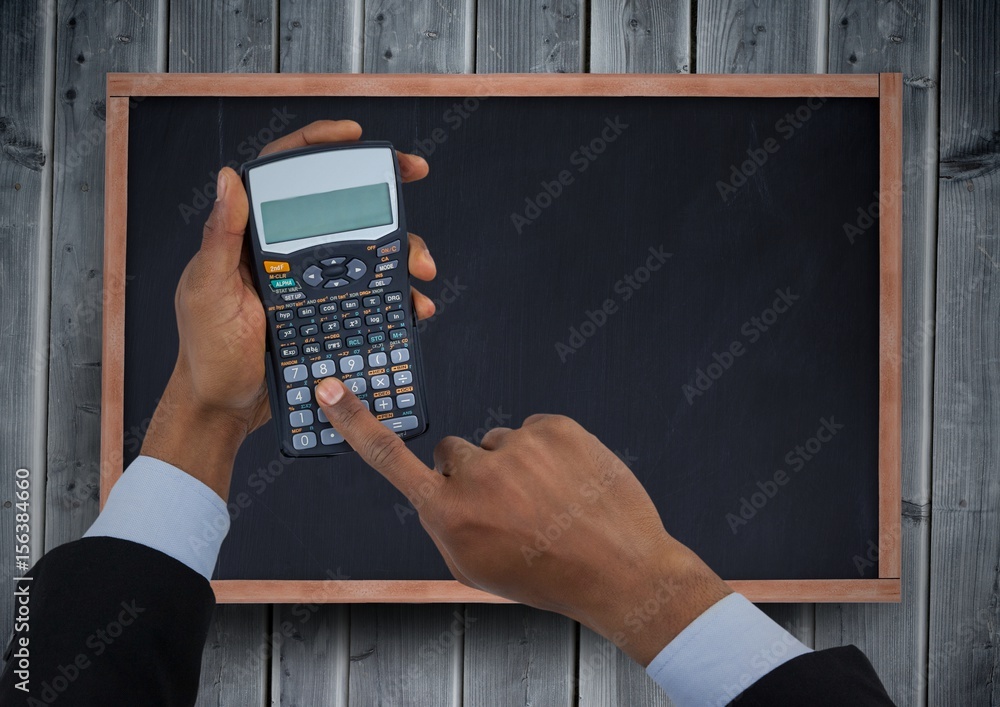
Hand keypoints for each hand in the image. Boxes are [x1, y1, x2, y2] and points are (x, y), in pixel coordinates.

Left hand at [141, 120, 436, 498]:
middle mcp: (283, 252)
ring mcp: (308, 283)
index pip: (284, 176)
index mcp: (250, 238)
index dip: (318, 147)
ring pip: (364, 252)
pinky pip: (370, 295)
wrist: (225, 407)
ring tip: (420, 269)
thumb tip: (228, 177)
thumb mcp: (209, 292)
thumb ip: (220, 237)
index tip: (355, 136)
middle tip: (412, 183)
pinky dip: (396, 297)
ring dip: (400, 253)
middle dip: (381, 198)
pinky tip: (413, 305)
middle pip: (339, 209)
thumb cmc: (206, 352)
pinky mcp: (326, 312)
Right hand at [313, 379, 731, 665]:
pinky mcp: (555, 427)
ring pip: (498, 442)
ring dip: (516, 464)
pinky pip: (535, 430)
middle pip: (455, 452)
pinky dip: (549, 451)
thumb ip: (444, 522)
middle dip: (474, 471)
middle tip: (512, 504)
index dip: (354, 422)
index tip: (328, 387)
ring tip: (550, 501)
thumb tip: (440, 484)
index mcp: (449, 514)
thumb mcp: (475, 567)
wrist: (620, 569)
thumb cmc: (546, 575)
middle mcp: (476, 475)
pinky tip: (568, 482)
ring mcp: (517, 446)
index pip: (389, 458)